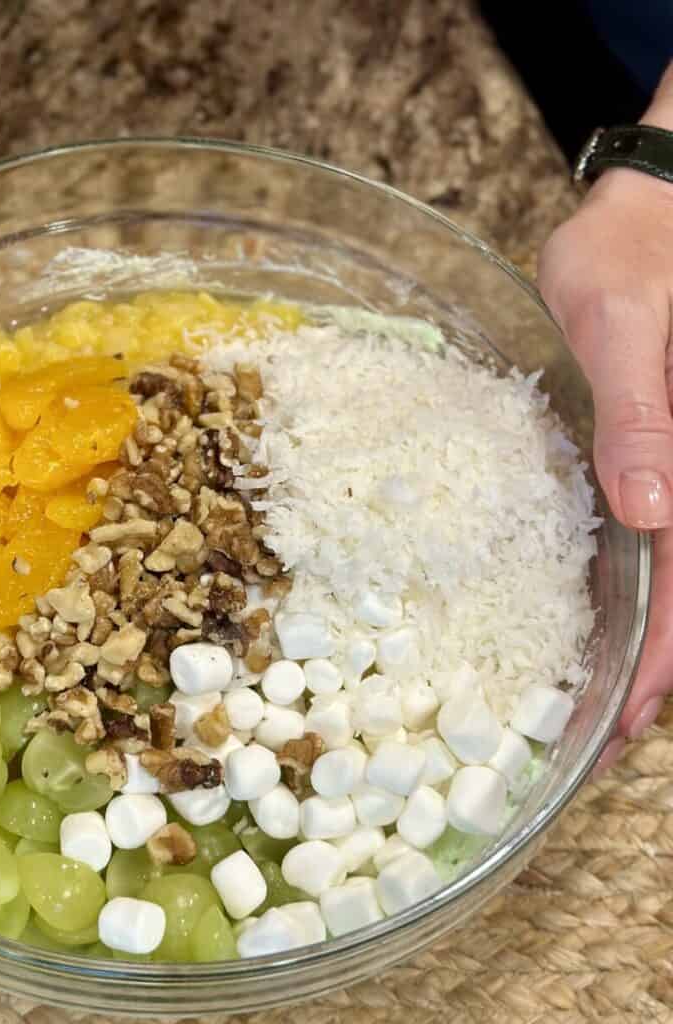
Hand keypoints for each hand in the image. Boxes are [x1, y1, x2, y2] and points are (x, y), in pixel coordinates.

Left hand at [539, 166, 672, 772]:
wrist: (648, 212)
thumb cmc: (636, 256)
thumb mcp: (626, 327)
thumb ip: (641, 415)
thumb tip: (653, 513)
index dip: (662, 660)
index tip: (627, 722)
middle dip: (653, 672)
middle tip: (601, 736)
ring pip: (672, 572)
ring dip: (644, 640)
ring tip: (597, 699)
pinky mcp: (655, 448)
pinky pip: (654, 532)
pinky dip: (632, 587)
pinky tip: (597, 616)